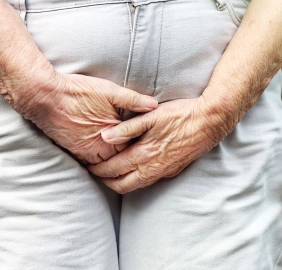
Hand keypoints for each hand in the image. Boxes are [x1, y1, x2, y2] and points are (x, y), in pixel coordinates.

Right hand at [23, 73, 157, 163]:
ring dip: (113, 159)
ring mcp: (84, 153)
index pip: (133, 149)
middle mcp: (98, 149)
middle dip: (129, 156)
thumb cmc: (78, 92)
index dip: (142, 145)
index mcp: (111, 136)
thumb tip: (154, 105)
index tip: (150, 143)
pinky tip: (104, 152)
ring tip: (123, 154)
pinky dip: (98, 160)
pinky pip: (90, 163)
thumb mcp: (110, 91)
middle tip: (141, 153)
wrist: (43, 95)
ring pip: (104, 164)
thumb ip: (133, 100)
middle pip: (120, 160)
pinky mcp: (73, 152)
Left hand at [87, 97, 230, 193]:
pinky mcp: (174, 170)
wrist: (211, 121)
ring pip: (136, 185)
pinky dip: (136, 179)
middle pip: (122, 185)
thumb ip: (127, 128)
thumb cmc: (181, 115)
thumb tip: (104, 136)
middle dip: (105, 181)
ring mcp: (164, 171)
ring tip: (110, 174)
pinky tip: (134, 170)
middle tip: (95, 173)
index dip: (97, 169)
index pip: (113, 169)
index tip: (87, 165)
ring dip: (120, 182)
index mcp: (144, 153)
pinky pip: (149, 181)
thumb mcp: (151, 116)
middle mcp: (153, 167)